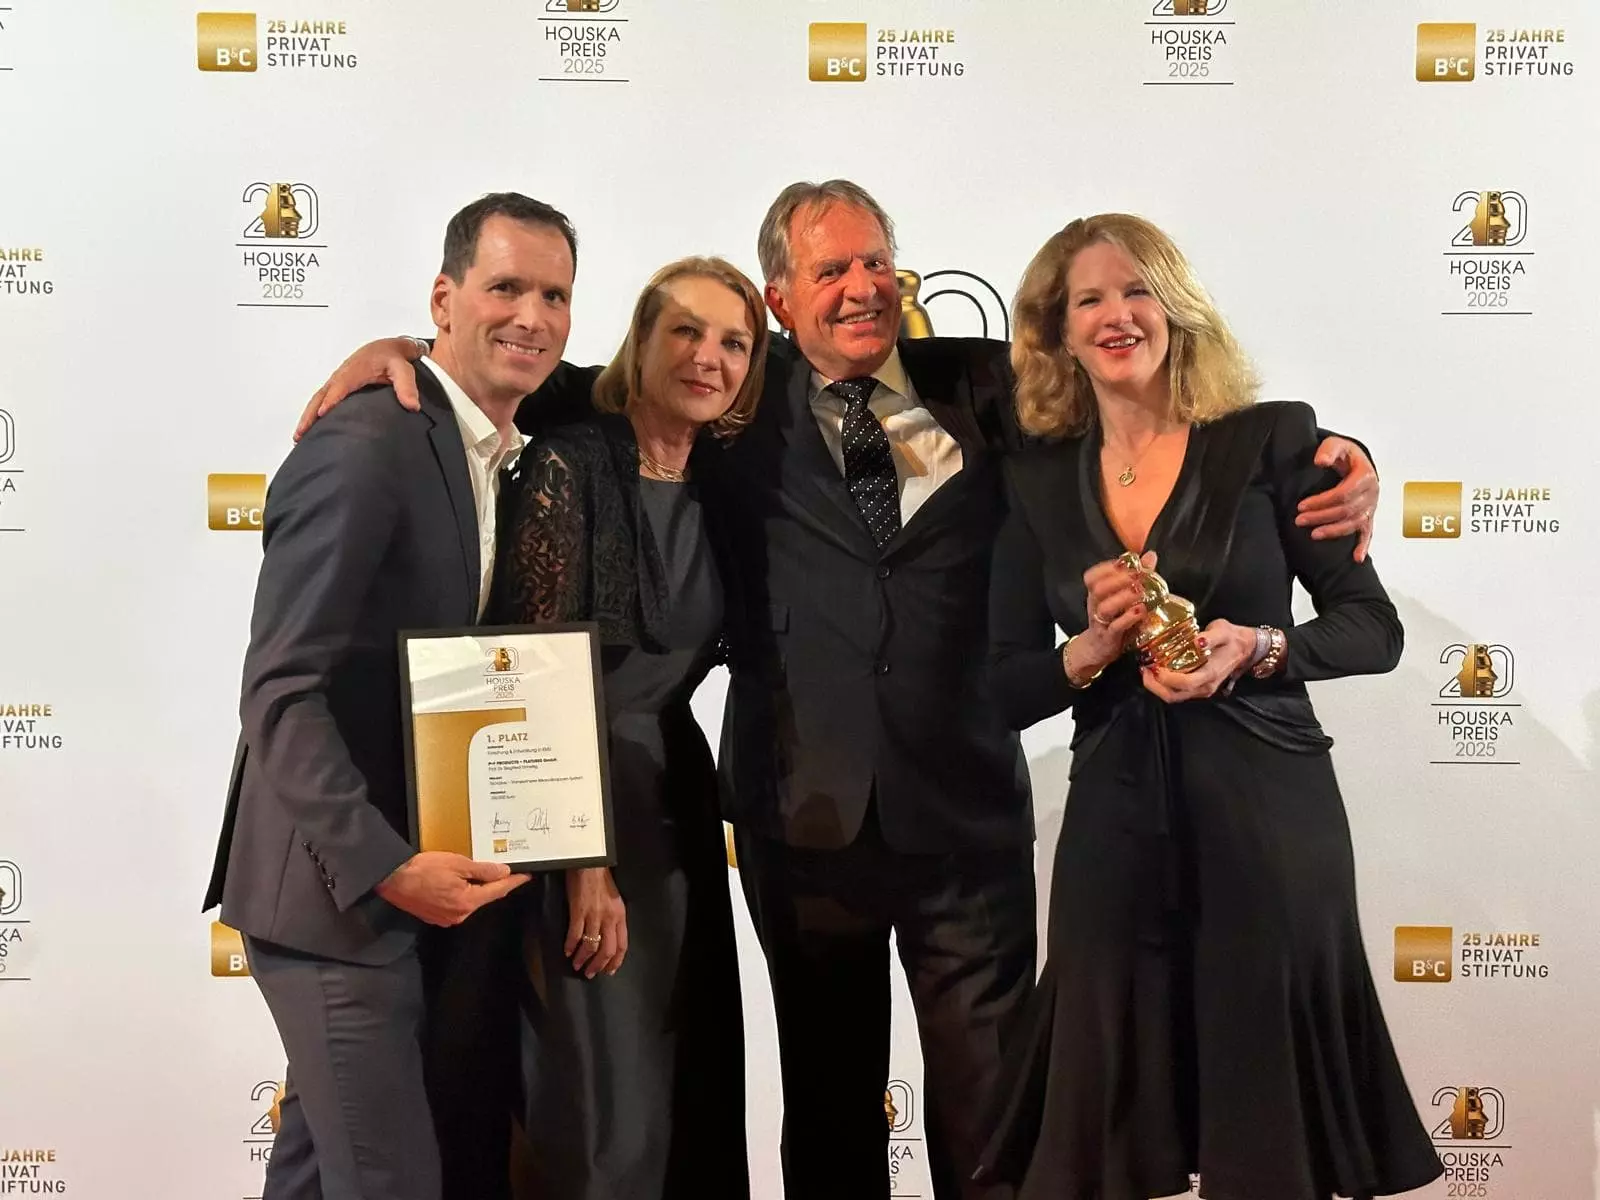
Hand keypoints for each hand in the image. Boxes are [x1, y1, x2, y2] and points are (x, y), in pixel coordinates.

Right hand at [294, 337, 423, 440]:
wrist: (390, 348)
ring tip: (298, 437)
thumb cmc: (395, 357)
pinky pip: (322, 399)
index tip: (322, 414)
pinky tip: (310, 428)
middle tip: (301, 433)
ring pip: (318, 398)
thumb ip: (407, 386)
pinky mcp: (338, 386)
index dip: (332, 399)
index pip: (341, 385)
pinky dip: (313, 412)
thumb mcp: (404, 368)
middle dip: (310, 414)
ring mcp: (338, 380)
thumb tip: (412, 405)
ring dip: (307, 416)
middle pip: (321, 395)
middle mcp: (342, 374)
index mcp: (356, 369)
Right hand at [373, 851, 528, 926]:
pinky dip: (464, 893)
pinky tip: (462, 882)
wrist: (392, 879)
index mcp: (466, 902)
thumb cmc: (423, 869)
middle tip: (507, 870)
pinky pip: (458, 904)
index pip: (497, 891)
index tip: (526, 875)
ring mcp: (447, 918)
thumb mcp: (457, 863)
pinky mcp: (436, 916)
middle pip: (485, 897)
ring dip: (478, 888)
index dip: (513, 882)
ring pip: (471, 901)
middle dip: (496, 884)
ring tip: (483, 873)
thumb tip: (503, 872)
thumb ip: (482, 870)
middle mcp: (459, 915)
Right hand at [564, 867, 626, 978]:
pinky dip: (570, 945)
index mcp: (620, 915)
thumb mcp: (614, 900)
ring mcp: (594, 915)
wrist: (589, 863)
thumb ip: (613, 918)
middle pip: (608, 950)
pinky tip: (567, 951)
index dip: (616, 961)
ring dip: (583, 958)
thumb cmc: (601, 880)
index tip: (608, 971)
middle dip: (599, 965)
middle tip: (590, 973)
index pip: (622, 945)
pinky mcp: (579, 911)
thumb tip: (608, 936)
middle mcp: (610, 918)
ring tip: (577, 965)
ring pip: (591, 945)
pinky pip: (575, 934)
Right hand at [1072, 552, 1155, 680]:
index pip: (1092, 576)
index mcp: (1095, 594)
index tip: (1124, 564)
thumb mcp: (1119, 597)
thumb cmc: (1112, 619)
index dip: (1106, 568)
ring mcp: (1100, 622)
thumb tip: (1150, 555)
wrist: (1098, 649)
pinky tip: (1140, 612)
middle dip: (1118, 580)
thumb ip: (1134, 576)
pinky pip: (1115, 628)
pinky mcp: (1109, 638)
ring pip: (1105, 608)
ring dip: (1123, 598)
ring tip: (1140, 592)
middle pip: (1098, 589)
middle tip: (1137, 576)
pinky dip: (1128, 619)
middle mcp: (1095, 606)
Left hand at [1139, 619, 1255, 703]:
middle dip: (1155, 686)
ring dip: (1157, 687)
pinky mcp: (1198, 688)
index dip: (1167, 678)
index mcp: (1211, 673)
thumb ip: (1211, 637)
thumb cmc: (1232, 638)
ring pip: (1175, 697)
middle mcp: (1205, 686)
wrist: (1245, 648)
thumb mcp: (1223, 630)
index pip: (1186, 683)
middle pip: (1175, 696)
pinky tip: (1157, 671)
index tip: (1154, 666)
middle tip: (1144, 669)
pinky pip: (1178, 693)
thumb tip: (1197, 641)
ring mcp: (1202, 690)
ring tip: (1147, 670)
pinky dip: (1164, 686)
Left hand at [1295, 436, 1377, 562]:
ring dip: (1334, 531)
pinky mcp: (1369, 515)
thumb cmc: (1344, 454)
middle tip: (1299, 521)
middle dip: (1322, 517)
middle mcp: (1372, 492)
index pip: (1343, 494)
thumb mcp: (1336, 444)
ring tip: (1314, 535)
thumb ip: (1328, 450)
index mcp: (1365, 475)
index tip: (1301, 506)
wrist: (1356, 460)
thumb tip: (1320, 461)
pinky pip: (1369, 532)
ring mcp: (1371, 506)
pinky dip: (1364, 545)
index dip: (1322, 502)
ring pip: (1355, 523)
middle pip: (1347, 510)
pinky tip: (1357, 558)